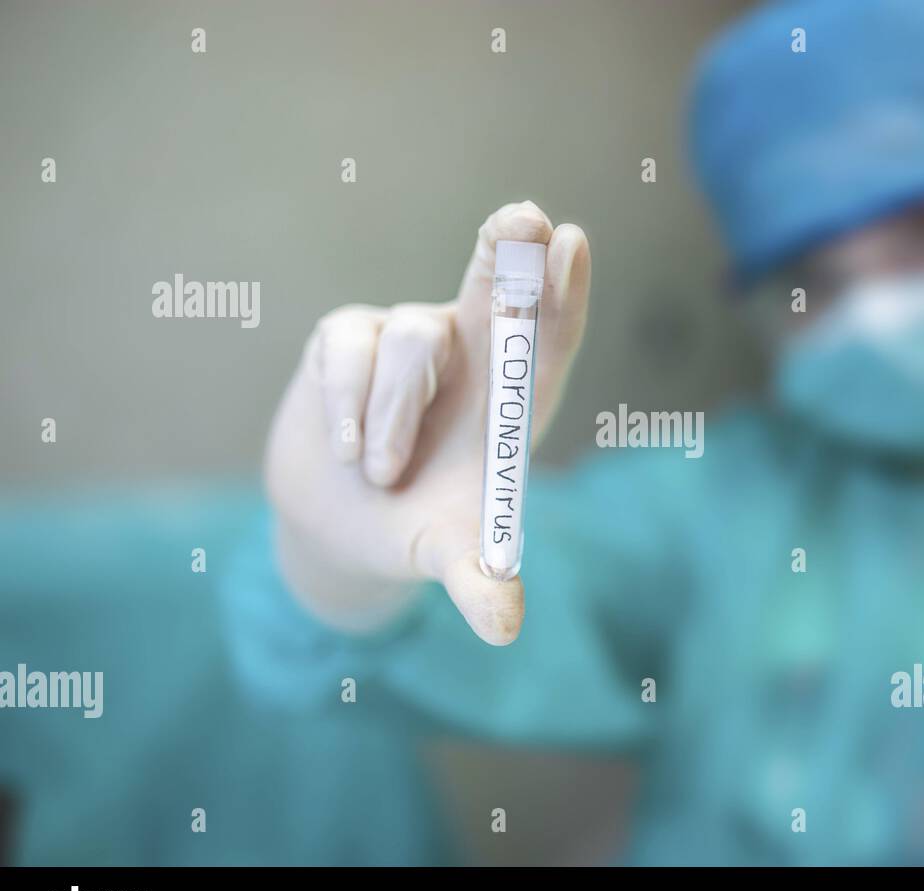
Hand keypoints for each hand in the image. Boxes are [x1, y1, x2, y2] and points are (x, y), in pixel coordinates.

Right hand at [265, 201, 590, 644]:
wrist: (342, 528)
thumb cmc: (420, 530)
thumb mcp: (452, 556)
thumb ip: (479, 580)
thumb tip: (503, 627)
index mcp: (518, 393)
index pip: (551, 331)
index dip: (563, 287)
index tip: (571, 241)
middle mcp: (472, 353)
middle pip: (496, 280)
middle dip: (509, 245)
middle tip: (524, 218)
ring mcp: (408, 340)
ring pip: (411, 338)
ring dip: (397, 413)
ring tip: (384, 472)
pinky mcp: (347, 341)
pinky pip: (348, 347)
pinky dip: (348, 402)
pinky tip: (348, 450)